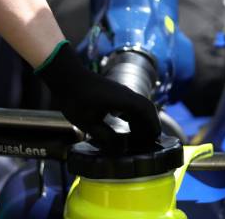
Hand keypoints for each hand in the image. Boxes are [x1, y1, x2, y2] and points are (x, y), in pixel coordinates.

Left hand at [36, 42, 161, 152]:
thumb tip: (120, 147)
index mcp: (122, 100)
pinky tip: (128, 126)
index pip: (145, 111)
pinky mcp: (116, 92)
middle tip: (150, 141)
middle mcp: (126, 94)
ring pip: (139, 105)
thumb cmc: (75, 98)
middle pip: (146, 107)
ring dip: (142, 119)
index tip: (155, 139)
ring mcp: (121, 92)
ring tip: (140, 137)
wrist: (68, 77)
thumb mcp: (88, 122)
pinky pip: (131, 103)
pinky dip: (135, 115)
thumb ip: (105, 135)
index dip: (152, 125)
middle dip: (150, 124)